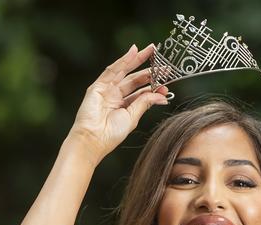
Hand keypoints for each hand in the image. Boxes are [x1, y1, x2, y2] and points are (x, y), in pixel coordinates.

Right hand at [70, 43, 168, 163]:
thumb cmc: (110, 134)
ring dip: (138, 59)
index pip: (141, 92)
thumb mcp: (132, 117)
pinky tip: (134, 51)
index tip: (167, 84)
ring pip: (125, 71)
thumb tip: (161, 95)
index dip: (154, 87)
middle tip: (165, 64)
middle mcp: (115, 96)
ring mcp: (106, 90)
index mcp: (124, 106)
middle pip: (135, 79)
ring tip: (152, 50)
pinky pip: (112, 70)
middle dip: (150, 71)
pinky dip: (123, 60)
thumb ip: (144, 103)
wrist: (93, 139)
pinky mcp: (98, 86)